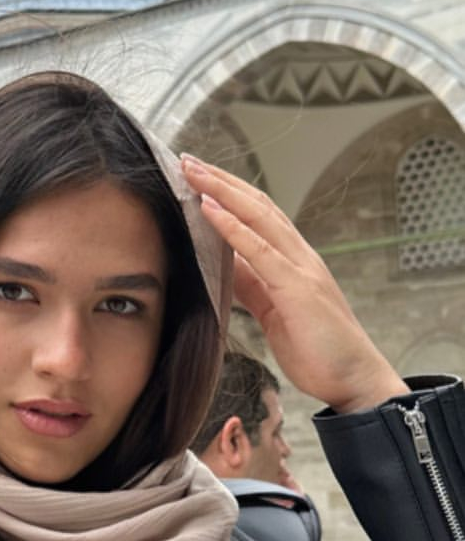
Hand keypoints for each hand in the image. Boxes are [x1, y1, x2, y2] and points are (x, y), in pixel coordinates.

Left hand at [180, 158, 408, 413]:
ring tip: (191, 171)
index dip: (228, 192)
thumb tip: (224, 265)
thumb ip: (252, 285)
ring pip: (258, 216)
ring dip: (222, 191)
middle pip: (256, 204)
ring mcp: (301, 269)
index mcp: (293, 261)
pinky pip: (260, 251)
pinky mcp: (298, 289)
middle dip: (220, 180)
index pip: (258, 214)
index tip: (197, 176)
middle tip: (187, 159)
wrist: (354, 380)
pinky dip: (232, 228)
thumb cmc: (317, 349)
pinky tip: (210, 209)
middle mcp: (299, 256)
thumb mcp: (273, 312)